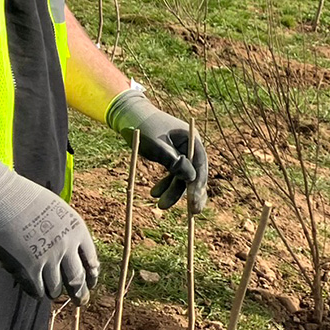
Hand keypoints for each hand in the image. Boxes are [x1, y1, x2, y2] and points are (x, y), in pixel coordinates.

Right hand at [0, 148, 98, 302]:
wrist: (3, 199)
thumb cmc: (27, 200)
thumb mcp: (59, 210)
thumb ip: (67, 232)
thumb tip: (69, 253)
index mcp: (77, 230)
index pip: (91, 261)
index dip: (91, 275)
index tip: (90, 282)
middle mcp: (66, 247)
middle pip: (78, 280)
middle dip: (80, 294)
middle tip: (80, 301)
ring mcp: (48, 259)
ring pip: (56, 289)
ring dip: (54, 292)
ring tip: (52, 292)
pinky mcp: (29, 269)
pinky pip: (37, 290)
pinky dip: (37, 292)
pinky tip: (35, 290)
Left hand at [106, 90, 208, 211]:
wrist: (129, 117)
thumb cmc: (143, 128)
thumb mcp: (156, 145)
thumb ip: (173, 161)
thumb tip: (191, 178)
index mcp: (190, 138)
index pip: (200, 164)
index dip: (198, 185)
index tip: (194, 202)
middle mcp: (190, 146)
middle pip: (194, 172)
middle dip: (190, 192)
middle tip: (193, 212)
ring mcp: (181, 152)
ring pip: (182, 176)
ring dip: (173, 191)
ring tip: (160, 206)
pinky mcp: (172, 157)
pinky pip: (173, 174)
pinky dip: (165, 184)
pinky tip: (154, 194)